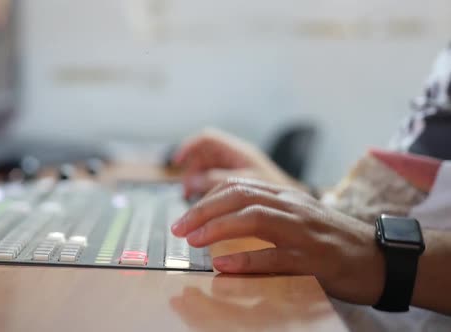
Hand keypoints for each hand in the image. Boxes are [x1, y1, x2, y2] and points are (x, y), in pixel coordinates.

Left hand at [170, 177, 385, 304]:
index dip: (206, 200)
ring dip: (218, 228)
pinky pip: (275, 256)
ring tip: (193, 241)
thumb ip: (265, 214)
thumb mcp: (296, 218)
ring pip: (255, 218)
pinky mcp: (314, 259)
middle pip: (240, 197)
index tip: (184, 218)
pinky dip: (247, 259)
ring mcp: (303, 231)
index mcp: (285, 196)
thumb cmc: (331, 239)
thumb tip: (222, 222)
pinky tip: (224, 265)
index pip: (238, 187)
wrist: (379, 257)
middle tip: (178, 229)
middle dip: (203, 211)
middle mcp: (292, 207)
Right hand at [173, 128, 304, 196]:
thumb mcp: (250, 189)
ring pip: (211, 171)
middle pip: (205, 156)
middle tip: (184, 193)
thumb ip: (220, 182)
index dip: (189, 147)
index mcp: (243, 154)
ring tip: (193, 202)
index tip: (176, 163)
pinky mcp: (246, 188)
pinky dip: (209, 193)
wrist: (316, 223)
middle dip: (191, 172)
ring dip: (198, 183)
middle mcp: (241, 160)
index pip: (207, 140)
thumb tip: (193, 181)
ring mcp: (243, 173)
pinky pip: (219, 185)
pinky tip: (209, 209)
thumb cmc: (288, 202)